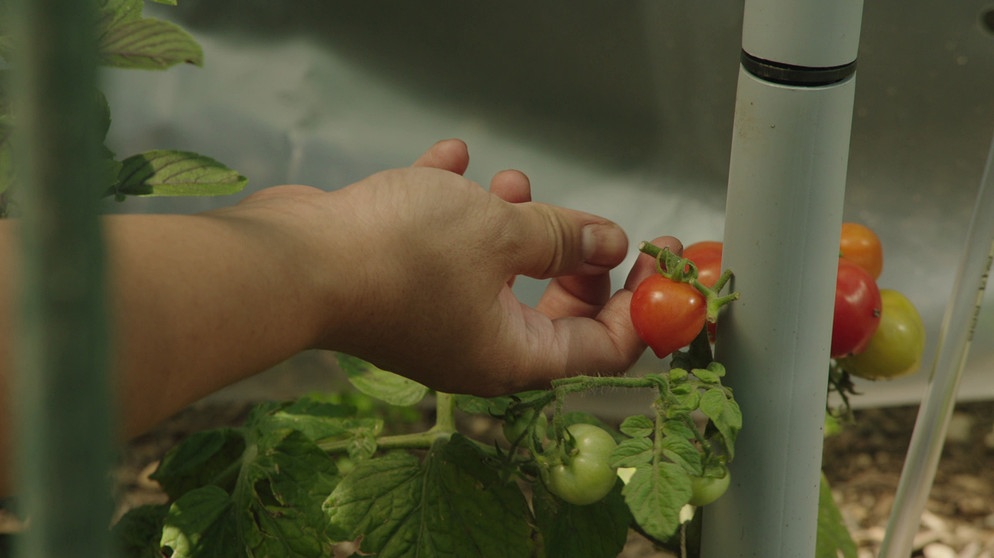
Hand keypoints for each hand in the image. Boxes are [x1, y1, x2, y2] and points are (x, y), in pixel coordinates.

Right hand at [227, 140, 681, 395]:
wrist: (294, 260)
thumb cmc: (403, 256)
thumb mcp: (502, 232)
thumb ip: (564, 237)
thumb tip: (609, 242)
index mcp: (514, 356)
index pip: (604, 347)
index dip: (637, 303)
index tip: (655, 258)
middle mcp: (478, 346)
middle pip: (555, 312)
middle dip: (574, 261)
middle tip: (587, 225)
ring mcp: (435, 317)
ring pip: (497, 274)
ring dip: (514, 226)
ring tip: (512, 182)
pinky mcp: (399, 284)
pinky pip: (444, 248)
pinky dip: (454, 209)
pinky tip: (448, 159)